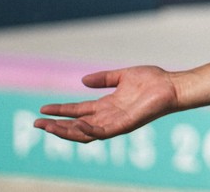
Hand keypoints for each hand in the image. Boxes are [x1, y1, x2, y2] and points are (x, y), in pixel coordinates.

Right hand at [34, 66, 180, 142]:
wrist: (172, 86)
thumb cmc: (153, 81)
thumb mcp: (123, 76)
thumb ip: (104, 79)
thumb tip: (83, 80)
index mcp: (107, 105)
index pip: (78, 111)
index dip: (60, 111)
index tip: (42, 109)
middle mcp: (108, 117)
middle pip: (76, 125)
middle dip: (56, 126)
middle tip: (36, 124)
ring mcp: (115, 123)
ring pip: (85, 133)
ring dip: (66, 131)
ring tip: (48, 126)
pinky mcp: (124, 125)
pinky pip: (103, 132)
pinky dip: (89, 130)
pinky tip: (77, 124)